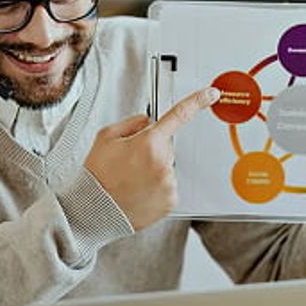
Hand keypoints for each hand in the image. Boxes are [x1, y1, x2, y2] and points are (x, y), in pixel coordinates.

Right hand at [85, 86, 219, 229]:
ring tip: (130, 181)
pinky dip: (156, 188)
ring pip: (166, 168)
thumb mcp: (106, 137)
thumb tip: (147, 122)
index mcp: (148, 142)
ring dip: (153, 171)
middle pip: (165, 147)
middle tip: (129, 163)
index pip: (178, 115)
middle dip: (151, 150)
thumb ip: (131, 123)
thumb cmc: (97, 175)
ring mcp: (169, 183)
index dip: (197, 101)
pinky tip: (138, 191)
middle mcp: (162, 162)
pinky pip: (168, 186)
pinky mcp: (171, 200)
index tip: (211, 95)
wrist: (95, 210)